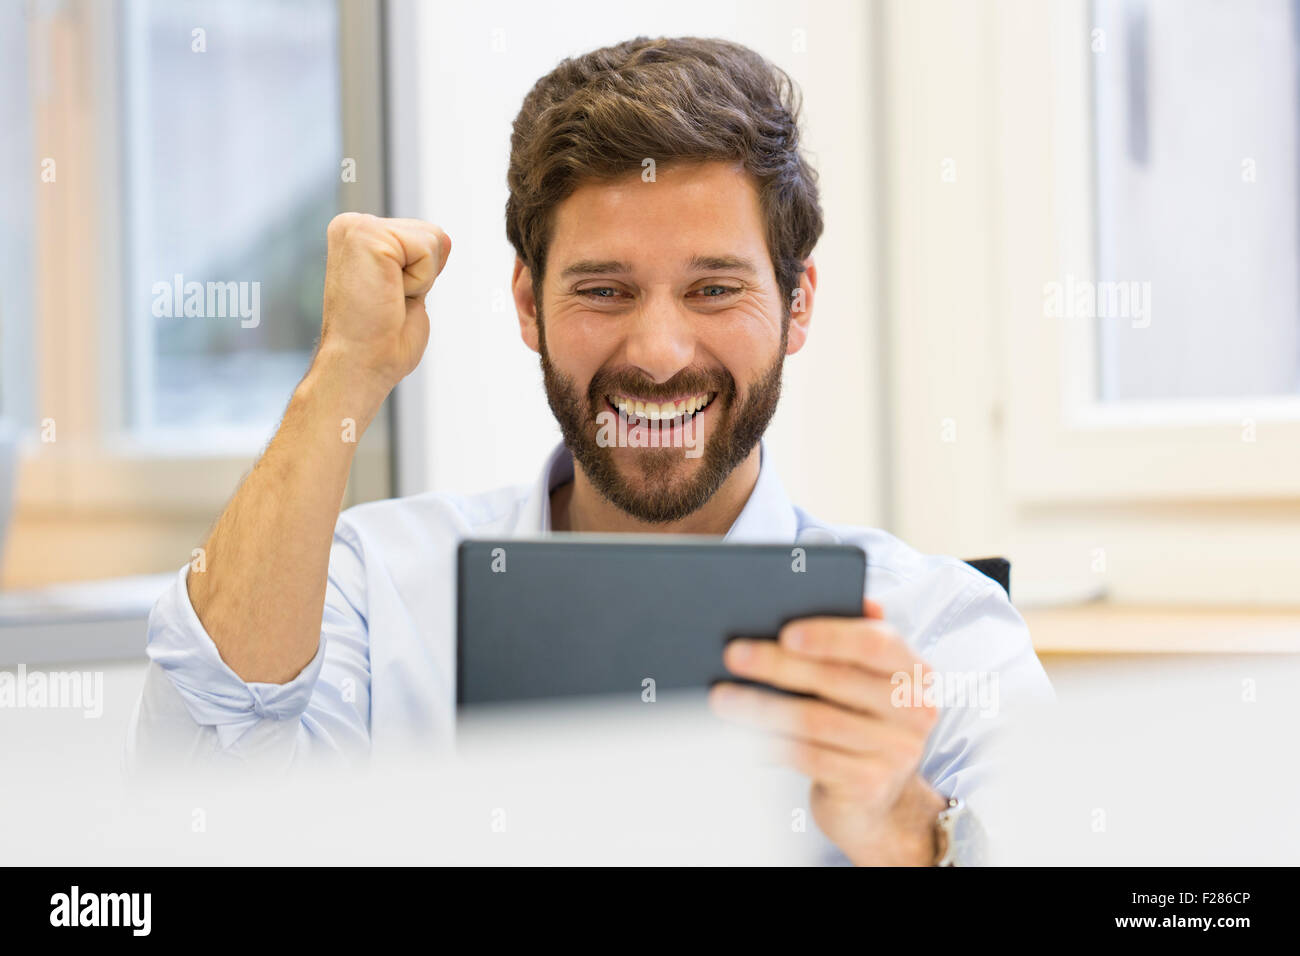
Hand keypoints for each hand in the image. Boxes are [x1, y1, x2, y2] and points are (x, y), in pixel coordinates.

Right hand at [318, 213, 451, 393]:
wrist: (359, 365)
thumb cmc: (379, 339)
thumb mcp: (408, 288)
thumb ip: (420, 260)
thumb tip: (445, 239)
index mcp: (359, 235)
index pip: (423, 236)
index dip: (421, 275)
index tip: (389, 298)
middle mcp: (352, 225)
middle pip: (432, 233)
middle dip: (423, 274)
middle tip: (389, 301)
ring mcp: (357, 227)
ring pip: (433, 238)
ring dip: (421, 279)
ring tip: (387, 298)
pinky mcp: (367, 235)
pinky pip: (427, 249)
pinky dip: (419, 280)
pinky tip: (388, 294)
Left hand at [709, 598, 946, 864]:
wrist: (878, 799)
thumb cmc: (861, 722)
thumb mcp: (865, 682)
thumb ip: (850, 642)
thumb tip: (812, 603)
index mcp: (914, 672)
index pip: (876, 643)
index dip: (830, 635)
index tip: (785, 632)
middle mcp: (915, 710)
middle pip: (837, 680)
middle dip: (778, 665)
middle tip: (734, 655)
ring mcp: (895, 751)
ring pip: (816, 720)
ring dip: (763, 706)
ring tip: (723, 697)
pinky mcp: (868, 784)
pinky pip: (809, 756)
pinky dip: (771, 743)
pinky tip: (743, 735)